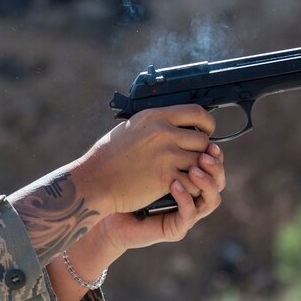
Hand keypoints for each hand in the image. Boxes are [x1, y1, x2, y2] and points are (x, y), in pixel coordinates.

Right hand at [84, 105, 216, 214]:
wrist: (94, 181)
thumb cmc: (106, 157)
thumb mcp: (130, 129)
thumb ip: (153, 125)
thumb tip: (171, 124)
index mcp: (154, 117)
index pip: (196, 113)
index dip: (207, 123)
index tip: (206, 131)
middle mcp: (163, 133)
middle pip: (202, 140)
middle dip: (201, 151)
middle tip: (194, 159)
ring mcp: (166, 156)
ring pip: (201, 162)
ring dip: (198, 170)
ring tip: (189, 174)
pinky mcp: (165, 178)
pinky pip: (192, 181)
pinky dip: (191, 186)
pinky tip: (183, 187)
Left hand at [95, 143, 225, 250]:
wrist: (105, 206)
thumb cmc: (121, 181)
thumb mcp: (142, 155)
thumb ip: (159, 140)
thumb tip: (172, 114)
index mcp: (187, 176)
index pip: (213, 163)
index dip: (214, 150)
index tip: (208, 133)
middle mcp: (192, 195)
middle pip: (219, 179)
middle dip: (215, 164)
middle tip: (206, 152)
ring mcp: (187, 212)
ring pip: (213, 198)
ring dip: (207, 181)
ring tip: (195, 168)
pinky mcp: (176, 227)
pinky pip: (190, 213)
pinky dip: (186, 198)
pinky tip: (175, 185)